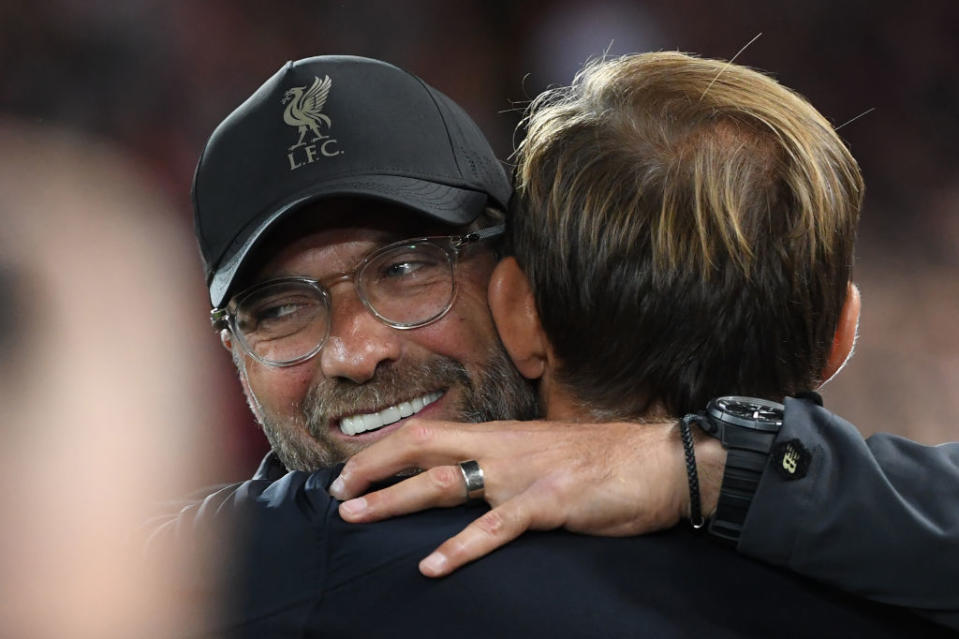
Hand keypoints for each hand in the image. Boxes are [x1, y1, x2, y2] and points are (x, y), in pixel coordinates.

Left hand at [329, 418, 725, 576]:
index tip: (352, 471)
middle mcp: (502, 447)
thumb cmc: (601, 462)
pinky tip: (433, 565)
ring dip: (396, 500)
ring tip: (357, 517)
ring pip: (445, 482)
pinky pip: (498, 527)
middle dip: (373, 468)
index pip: (428, 433)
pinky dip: (462, 546)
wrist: (658, 462)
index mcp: (500, 436)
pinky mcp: (550, 500)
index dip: (385, 450)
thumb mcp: (542, 454)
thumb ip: (504, 463)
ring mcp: (523, 473)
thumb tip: (469, 479)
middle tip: (337, 494)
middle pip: (422, 447)